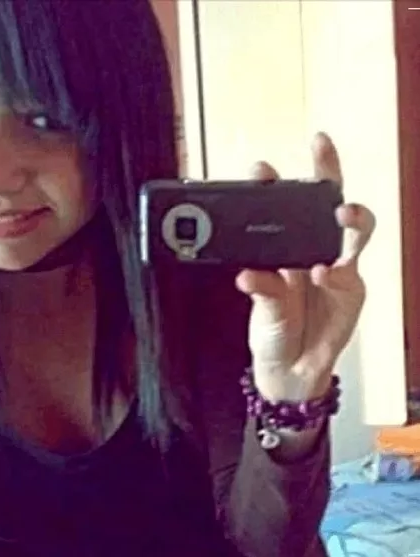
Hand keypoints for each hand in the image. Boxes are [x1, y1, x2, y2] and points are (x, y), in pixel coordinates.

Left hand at [235, 132, 375, 402]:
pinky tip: (321, 274)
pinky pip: (347, 276)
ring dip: (351, 217)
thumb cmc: (274, 328)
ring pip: (354, 231)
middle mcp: (314, 251)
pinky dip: (334, 273)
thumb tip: (248, 275)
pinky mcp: (352, 291)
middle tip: (320, 147)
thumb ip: (260, 288)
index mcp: (286, 248)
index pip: (285, 209)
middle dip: (329, 171)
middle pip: (328, 203)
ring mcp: (337, 268)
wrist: (293, 368)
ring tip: (341, 213)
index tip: (262, 168)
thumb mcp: (260, 306)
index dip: (275, 185)